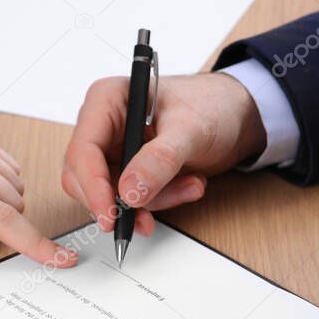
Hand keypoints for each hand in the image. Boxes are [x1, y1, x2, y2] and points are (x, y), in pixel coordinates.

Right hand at [62, 73, 265, 233]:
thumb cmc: (212, 104)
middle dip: (120, 201)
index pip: (83, 150)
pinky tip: (186, 187)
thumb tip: (130, 191)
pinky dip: (158, 202)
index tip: (111, 214)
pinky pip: (130, 200)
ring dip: (150, 202)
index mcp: (107, 100)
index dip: (93, 187)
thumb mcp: (191, 129)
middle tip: (145, 218)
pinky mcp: (127, 170)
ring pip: (110, 195)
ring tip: (188, 186)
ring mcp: (114, 149)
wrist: (235, 115)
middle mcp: (103, 125)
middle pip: (86, 178)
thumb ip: (161, 159)